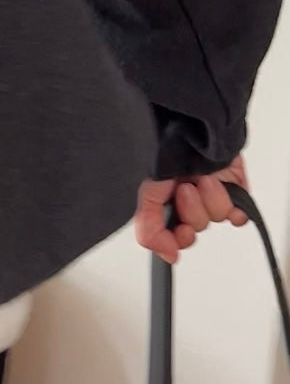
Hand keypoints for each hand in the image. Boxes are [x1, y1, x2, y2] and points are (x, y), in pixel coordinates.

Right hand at [135, 156, 249, 264]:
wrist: (191, 127)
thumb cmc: (164, 149)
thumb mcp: (145, 193)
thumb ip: (149, 230)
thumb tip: (168, 256)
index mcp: (164, 205)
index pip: (171, 238)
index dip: (177, 240)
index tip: (180, 231)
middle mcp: (187, 202)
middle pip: (195, 228)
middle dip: (192, 210)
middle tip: (185, 190)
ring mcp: (211, 197)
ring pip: (216, 218)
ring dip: (209, 197)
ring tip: (201, 178)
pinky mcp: (234, 191)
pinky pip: (238, 214)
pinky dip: (234, 205)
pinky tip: (223, 189)